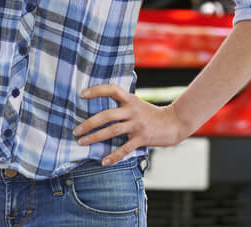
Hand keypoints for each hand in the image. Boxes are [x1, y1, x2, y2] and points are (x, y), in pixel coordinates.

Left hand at [72, 83, 186, 165]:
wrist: (175, 123)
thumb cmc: (152, 114)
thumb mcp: (137, 103)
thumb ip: (122, 104)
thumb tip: (100, 108)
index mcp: (130, 99)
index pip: (111, 90)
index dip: (96, 90)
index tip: (82, 94)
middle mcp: (132, 110)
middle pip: (107, 115)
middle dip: (89, 123)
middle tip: (76, 130)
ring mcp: (137, 125)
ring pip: (112, 131)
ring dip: (95, 137)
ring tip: (82, 142)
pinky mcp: (142, 138)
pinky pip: (125, 148)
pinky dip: (113, 156)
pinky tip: (103, 161)